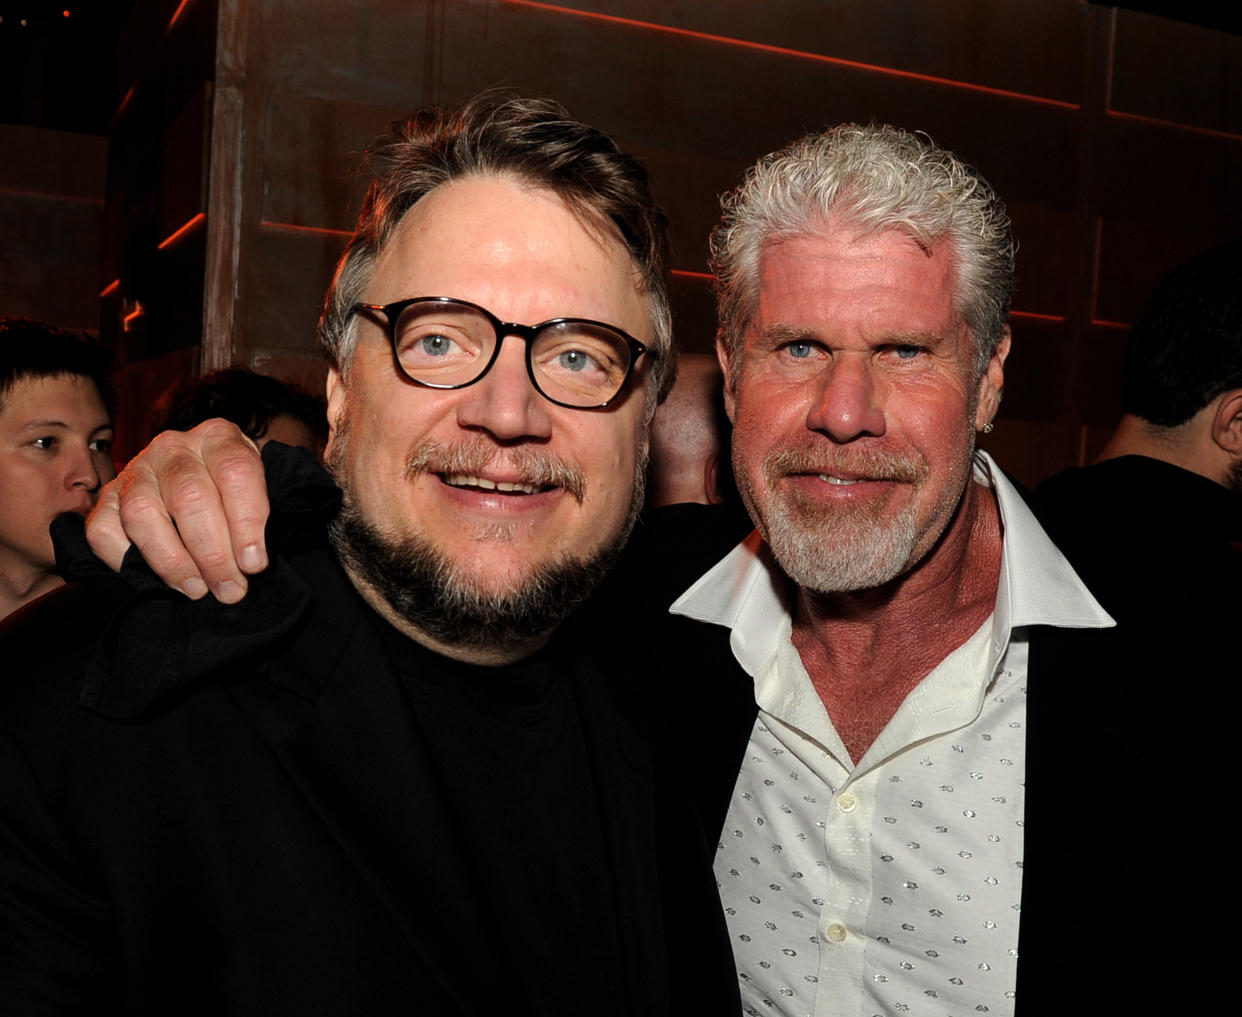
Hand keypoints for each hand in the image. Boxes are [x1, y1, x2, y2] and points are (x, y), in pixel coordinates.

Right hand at [86, 419, 270, 602]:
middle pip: (189, 497)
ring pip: (143, 514)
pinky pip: (103, 531)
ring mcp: (135, 471)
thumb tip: (256, 562)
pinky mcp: (106, 498)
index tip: (255, 563)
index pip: (235, 471)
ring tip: (197, 590)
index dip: (247, 521)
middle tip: (230, 588)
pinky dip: (124, 560)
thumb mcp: (261, 489)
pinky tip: (153, 579)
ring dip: (172, 561)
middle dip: (213, 553)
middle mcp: (173, 447)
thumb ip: (264, 515)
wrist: (199, 481)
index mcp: (219, 437)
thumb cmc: (236, 492)